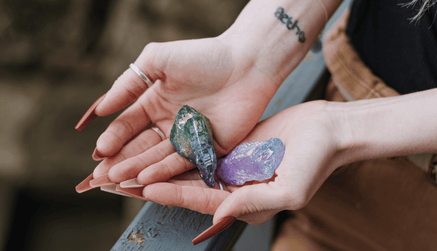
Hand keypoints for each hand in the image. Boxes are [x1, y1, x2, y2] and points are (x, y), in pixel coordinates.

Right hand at [89, 36, 281, 180]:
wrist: (246, 63)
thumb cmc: (203, 56)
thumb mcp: (158, 61)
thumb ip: (128, 84)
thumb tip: (100, 109)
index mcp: (157, 103)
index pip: (129, 126)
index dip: (113, 138)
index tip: (99, 151)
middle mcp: (171, 123)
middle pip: (141, 146)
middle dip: (121, 160)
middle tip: (101, 176)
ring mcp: (190, 138)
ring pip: (159, 158)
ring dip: (138, 169)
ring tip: (119, 179)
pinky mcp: (210, 149)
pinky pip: (185, 163)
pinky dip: (165, 171)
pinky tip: (146, 179)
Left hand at [142, 101, 345, 224]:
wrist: (329, 130)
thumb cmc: (317, 161)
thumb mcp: (289, 189)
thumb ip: (253, 203)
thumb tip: (218, 216)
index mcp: (245, 205)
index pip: (203, 200)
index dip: (174, 194)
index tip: (146, 186)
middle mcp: (233, 190)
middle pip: (188, 188)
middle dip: (156, 185)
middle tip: (123, 180)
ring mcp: (232, 168)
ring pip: (189, 169)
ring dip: (161, 167)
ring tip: (131, 164)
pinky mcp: (232, 149)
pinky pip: (201, 150)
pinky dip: (179, 149)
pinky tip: (158, 142)